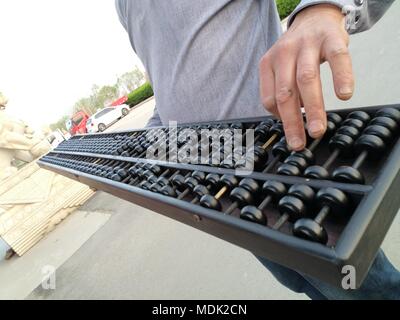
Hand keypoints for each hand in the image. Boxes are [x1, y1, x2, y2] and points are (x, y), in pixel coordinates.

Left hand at [259, 4, 353, 150]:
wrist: (314, 19)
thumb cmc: (298, 52)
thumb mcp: (281, 68)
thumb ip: (283, 90)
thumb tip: (291, 120)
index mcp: (268, 64)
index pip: (269, 98)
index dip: (279, 118)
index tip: (292, 132)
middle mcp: (284, 53)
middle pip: (286, 92)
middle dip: (292, 122)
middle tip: (299, 142)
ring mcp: (306, 45)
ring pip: (306, 79)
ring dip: (312, 108)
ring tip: (318, 129)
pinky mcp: (330, 38)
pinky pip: (337, 59)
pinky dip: (341, 77)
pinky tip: (344, 94)